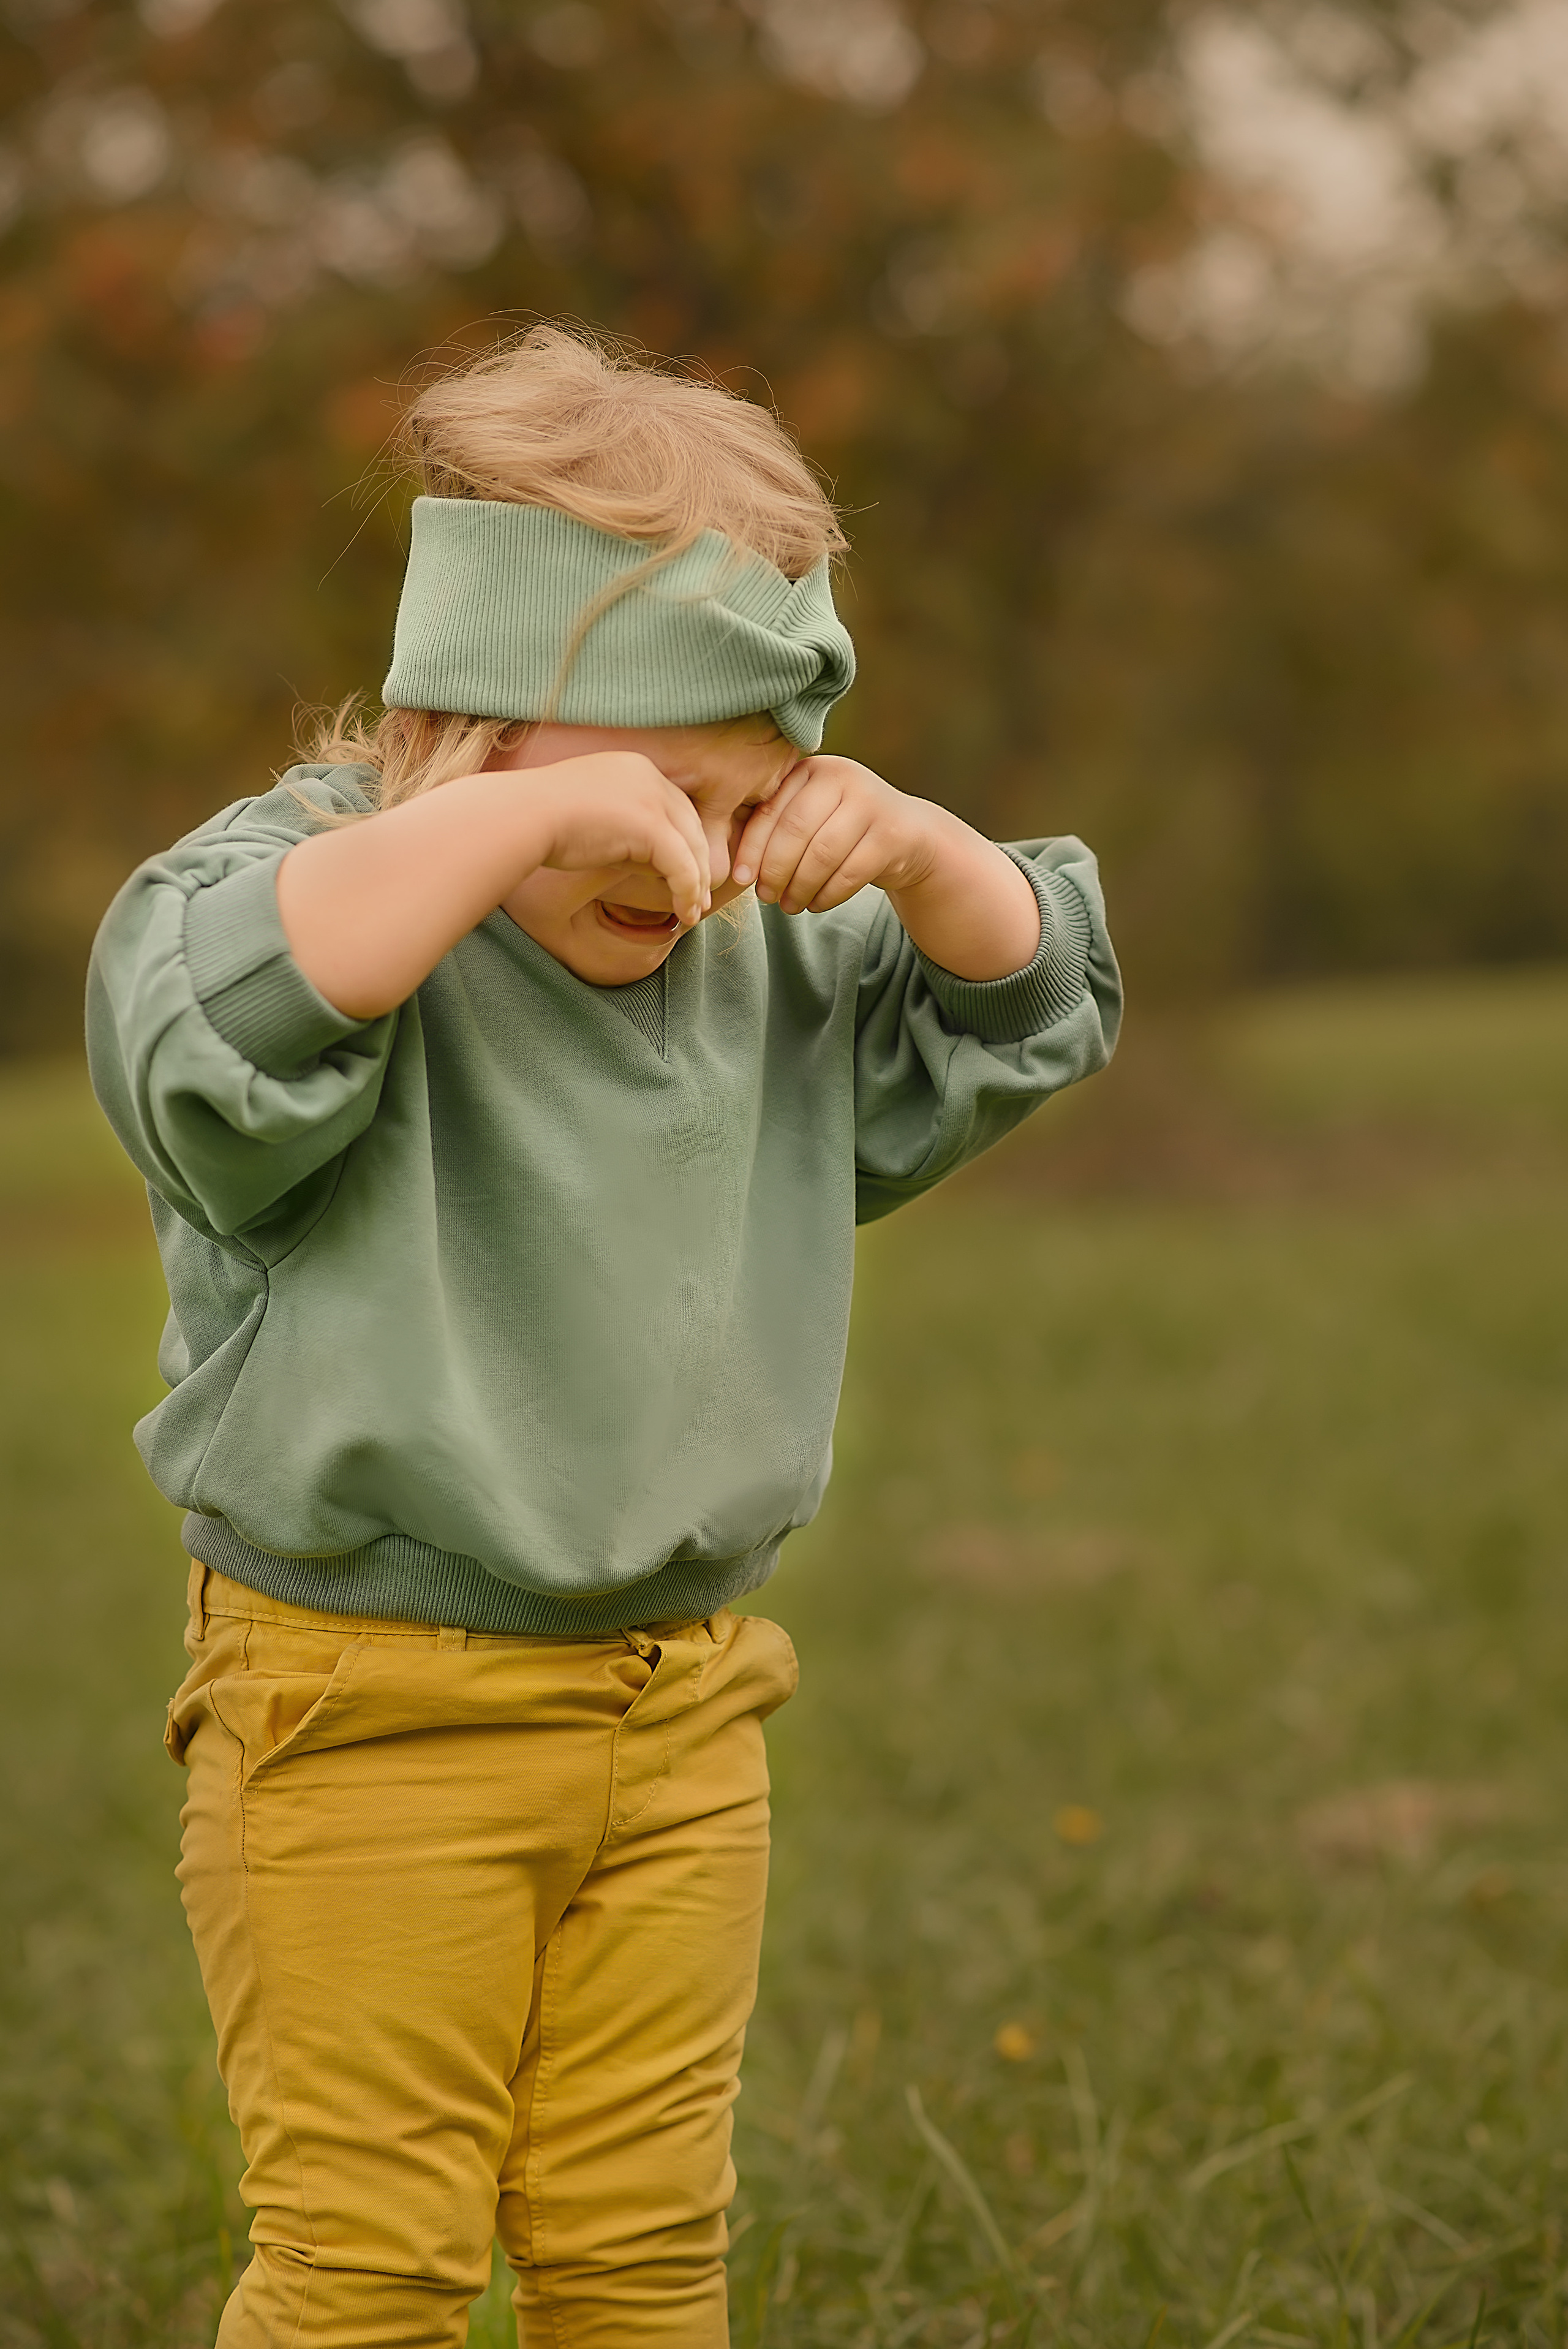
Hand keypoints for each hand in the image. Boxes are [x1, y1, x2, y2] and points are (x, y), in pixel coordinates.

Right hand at [527, 752, 712, 927]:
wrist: (520, 817)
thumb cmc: (541, 822)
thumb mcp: (594, 818)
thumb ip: (627, 832)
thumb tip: (655, 865)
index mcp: (634, 767)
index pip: (674, 806)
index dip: (685, 841)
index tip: (686, 872)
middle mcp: (649, 776)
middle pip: (690, 824)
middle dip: (699, 863)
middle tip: (700, 898)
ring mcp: (652, 798)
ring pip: (693, 847)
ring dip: (698, 883)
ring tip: (693, 913)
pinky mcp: (651, 826)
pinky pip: (682, 867)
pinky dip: (688, 893)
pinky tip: (685, 914)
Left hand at [731, 756, 933, 913]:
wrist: (907, 835)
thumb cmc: (840, 829)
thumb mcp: (808, 815)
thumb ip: (774, 824)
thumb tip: (726, 860)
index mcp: (812, 769)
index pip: (772, 810)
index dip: (752, 847)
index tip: (740, 878)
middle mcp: (843, 777)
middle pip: (796, 831)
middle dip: (776, 870)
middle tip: (766, 897)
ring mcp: (871, 803)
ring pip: (823, 854)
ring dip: (800, 887)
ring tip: (789, 906)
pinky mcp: (892, 834)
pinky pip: (851, 873)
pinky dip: (828, 895)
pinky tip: (816, 905)